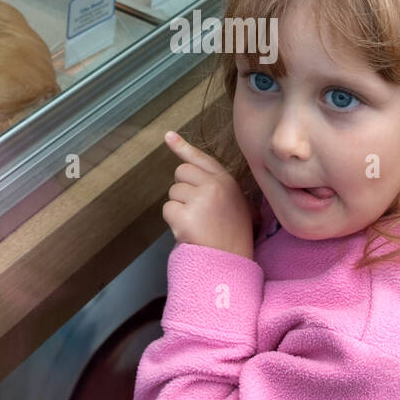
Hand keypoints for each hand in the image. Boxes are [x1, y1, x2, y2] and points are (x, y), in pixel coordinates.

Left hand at [162, 131, 253, 259]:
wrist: (231, 263)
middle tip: (198, 212)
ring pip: (173, 193)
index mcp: (227, 181)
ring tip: (198, 224)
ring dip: (179, 208)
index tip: (168, 136)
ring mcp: (201, 200)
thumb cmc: (230, 234)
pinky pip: (167, 209)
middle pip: (181, 173)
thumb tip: (192, 168)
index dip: (183, 147)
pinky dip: (174, 221)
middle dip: (183, 190)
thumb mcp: (232, 202)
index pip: (201, 158)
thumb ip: (213, 182)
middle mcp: (215, 186)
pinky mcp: (186, 216)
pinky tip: (190, 231)